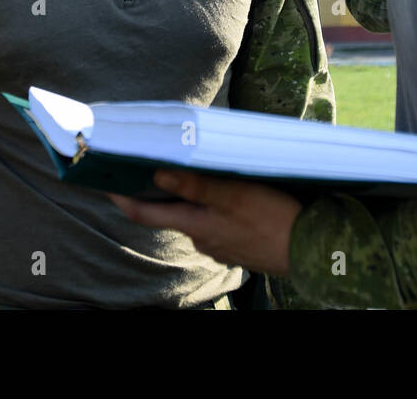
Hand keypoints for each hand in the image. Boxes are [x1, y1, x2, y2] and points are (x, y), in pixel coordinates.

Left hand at [110, 170, 301, 275]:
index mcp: (195, 225)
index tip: (104, 184)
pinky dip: (212, 207)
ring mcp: (221, 245)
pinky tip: (226, 193)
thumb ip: (195, 186)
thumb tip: (156, 175)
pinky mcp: (238, 244)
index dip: (122, 199)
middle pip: (170, 213)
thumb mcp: (234, 195)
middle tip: (147, 166)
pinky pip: (217, 223)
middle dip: (158, 192)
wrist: (312, 249)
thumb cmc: (274, 219)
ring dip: (189, 198)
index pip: (145, 215)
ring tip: (191, 171)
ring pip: (195, 217)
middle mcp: (202, 238)